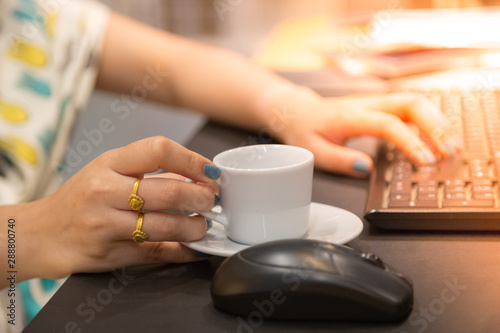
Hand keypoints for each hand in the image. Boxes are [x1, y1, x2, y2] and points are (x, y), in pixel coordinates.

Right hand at [19, 136, 218, 280]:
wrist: (39, 234)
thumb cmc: (80, 198)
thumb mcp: (107, 172)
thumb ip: (147, 172)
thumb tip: (195, 177)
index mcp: (109, 163)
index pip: (159, 150)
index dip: (193, 160)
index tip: (211, 172)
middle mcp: (105, 191)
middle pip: (169, 191)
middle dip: (202, 197)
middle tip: (211, 201)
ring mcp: (105, 225)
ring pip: (166, 226)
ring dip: (196, 227)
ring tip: (202, 225)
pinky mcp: (108, 254)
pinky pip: (156, 253)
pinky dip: (182, 251)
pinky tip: (193, 248)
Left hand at [263, 88, 460, 176]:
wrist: (295, 110)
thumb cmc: (303, 130)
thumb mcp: (312, 151)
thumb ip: (339, 160)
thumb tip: (367, 169)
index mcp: (350, 116)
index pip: (388, 123)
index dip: (410, 141)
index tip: (426, 161)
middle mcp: (366, 104)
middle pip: (411, 103)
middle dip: (436, 125)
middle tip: (451, 152)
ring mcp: (374, 102)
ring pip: (414, 102)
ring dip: (436, 122)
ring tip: (452, 147)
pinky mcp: (379, 106)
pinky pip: (409, 108)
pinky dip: (428, 121)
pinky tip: (437, 138)